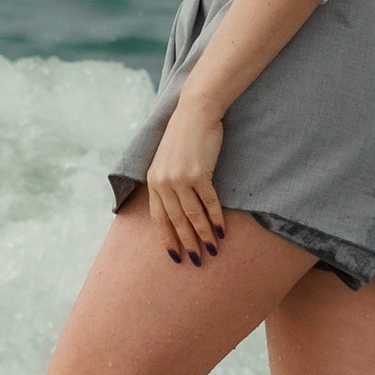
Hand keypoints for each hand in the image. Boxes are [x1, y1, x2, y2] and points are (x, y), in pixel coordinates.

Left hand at [145, 100, 228, 262]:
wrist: (195, 112)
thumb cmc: (184, 135)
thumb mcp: (167, 160)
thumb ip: (167, 181)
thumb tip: (175, 206)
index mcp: (153, 181)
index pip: (158, 218)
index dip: (167, 238)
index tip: (174, 255)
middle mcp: (163, 182)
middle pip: (176, 220)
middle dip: (186, 243)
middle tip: (195, 261)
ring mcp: (180, 178)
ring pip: (192, 215)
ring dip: (203, 236)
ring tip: (211, 251)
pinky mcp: (199, 173)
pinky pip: (209, 202)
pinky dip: (216, 219)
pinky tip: (222, 231)